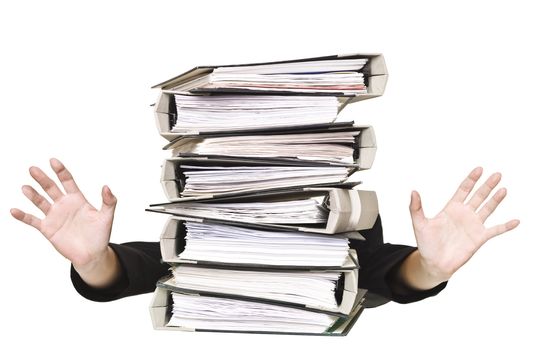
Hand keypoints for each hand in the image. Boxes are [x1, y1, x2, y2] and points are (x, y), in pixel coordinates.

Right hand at [10, 158, 116, 270]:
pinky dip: (23, 216)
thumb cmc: (100, 235)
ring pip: (40, 202)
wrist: (92, 255)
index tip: (53, 161)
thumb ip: (109, 201)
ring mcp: (54, 216)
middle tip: (33, 169)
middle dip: (42, 178)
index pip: (67, 181)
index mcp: (77, 199)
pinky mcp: (47, 229)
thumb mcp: (106, 217)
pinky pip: (32, 220)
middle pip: (50, 188)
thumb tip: (107, 186)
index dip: (60, 171)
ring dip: (32, 195)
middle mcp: (64, 205)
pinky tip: (14, 210)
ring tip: (25, 187)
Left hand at [407, 167, 519, 286]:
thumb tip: (413, 191)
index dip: (471, 180)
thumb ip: (416, 208)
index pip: (463, 190)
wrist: (434, 263)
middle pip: (478, 196)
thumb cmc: (426, 243)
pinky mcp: (479, 238)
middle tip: (496, 174)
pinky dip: (506, 226)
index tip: (479, 169)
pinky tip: (516, 221)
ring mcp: (473, 226)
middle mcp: (464, 214)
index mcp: (451, 208)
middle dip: (487, 185)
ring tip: (503, 189)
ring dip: (496, 200)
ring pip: (487, 209)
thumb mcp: (419, 224)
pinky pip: (495, 230)